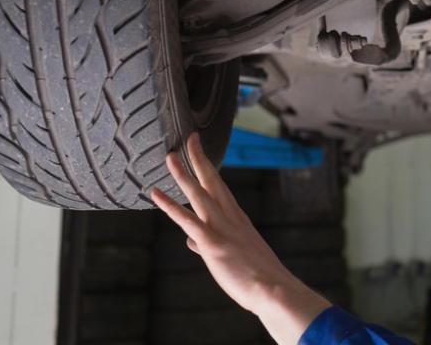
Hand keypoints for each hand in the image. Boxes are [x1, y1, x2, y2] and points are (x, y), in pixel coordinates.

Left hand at [152, 133, 330, 344]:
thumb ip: (211, 245)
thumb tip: (192, 242)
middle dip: (199, 159)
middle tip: (189, 139)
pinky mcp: (214, 245)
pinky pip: (188, 221)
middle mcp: (231, 219)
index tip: (200, 150)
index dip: (208, 168)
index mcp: (238, 220)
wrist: (274, 291)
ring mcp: (222, 230)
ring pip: (199, 195)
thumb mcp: (237, 256)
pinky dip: (170, 206)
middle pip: (213, 182)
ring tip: (169, 157)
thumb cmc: (258, 278)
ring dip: (183, 174)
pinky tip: (156, 194)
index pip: (220, 187)